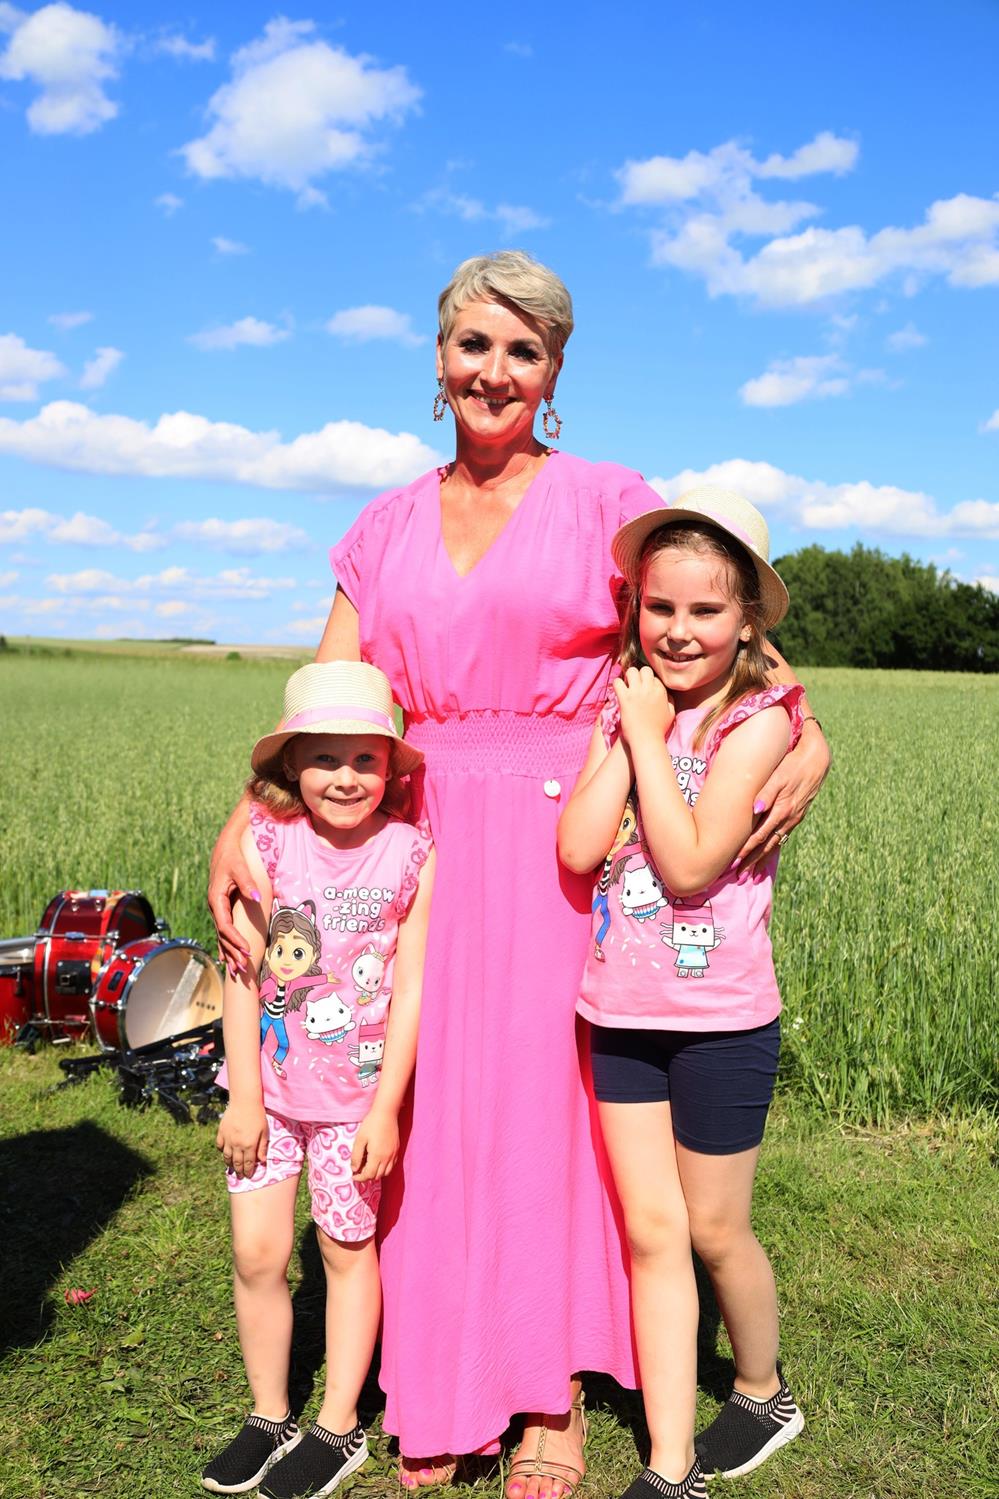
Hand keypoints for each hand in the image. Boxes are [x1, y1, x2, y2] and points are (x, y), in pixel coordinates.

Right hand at [208, 822, 257, 973]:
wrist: (225, 849)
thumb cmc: (233, 857)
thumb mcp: (240, 868)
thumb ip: (247, 883)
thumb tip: (256, 897)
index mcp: (216, 900)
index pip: (225, 926)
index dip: (235, 940)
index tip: (246, 951)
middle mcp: (215, 907)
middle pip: (222, 936)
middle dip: (232, 952)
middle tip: (243, 969)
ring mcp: (218, 909)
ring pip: (222, 936)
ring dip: (229, 952)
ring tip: (236, 970)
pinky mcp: (222, 908)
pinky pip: (223, 930)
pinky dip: (226, 944)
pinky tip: (226, 957)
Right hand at [216, 1103, 267, 1179]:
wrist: (244, 1101)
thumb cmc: (257, 1115)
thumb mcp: (264, 1131)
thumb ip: (262, 1147)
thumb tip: (262, 1161)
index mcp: (249, 1145)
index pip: (248, 1163)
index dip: (248, 1171)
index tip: (248, 1176)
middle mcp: (237, 1145)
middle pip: (236, 1163)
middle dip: (239, 1171)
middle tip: (240, 1176)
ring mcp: (227, 1139)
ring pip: (226, 1157)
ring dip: (229, 1164)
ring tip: (232, 1168)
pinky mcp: (221, 1132)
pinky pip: (219, 1146)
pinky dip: (221, 1151)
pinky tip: (224, 1153)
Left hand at [351, 1107, 399, 1181]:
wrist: (386, 1113)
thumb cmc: (371, 1124)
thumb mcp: (360, 1139)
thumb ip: (356, 1156)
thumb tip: (354, 1169)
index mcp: (377, 1156)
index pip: (368, 1175)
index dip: (360, 1178)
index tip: (353, 1175)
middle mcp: (387, 1158)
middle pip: (377, 1176)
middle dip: (367, 1176)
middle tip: (359, 1171)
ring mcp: (393, 1154)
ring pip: (386, 1173)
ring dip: (376, 1173)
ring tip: (368, 1167)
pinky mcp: (396, 1150)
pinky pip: (391, 1166)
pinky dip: (384, 1168)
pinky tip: (377, 1161)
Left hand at [613, 666, 672, 746]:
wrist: (646, 740)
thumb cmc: (659, 729)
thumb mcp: (671, 713)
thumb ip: (670, 701)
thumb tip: (666, 694)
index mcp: (661, 691)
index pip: (654, 677)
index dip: (649, 682)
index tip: (644, 689)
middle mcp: (650, 689)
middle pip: (644, 670)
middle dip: (639, 675)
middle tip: (634, 685)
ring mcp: (637, 693)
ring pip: (631, 671)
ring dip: (628, 677)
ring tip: (626, 686)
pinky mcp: (625, 699)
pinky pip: (618, 682)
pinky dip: (617, 684)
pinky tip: (618, 692)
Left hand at [738, 721, 830, 867]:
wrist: (817, 760)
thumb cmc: (793, 764)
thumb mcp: (779, 775)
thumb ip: (766, 792)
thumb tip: (755, 808)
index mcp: (782, 810)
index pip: (760, 835)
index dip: (747, 850)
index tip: (734, 862)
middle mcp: (788, 818)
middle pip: (767, 845)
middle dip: (753, 861)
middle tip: (740, 877)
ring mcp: (794, 819)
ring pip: (776, 844)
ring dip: (763, 860)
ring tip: (753, 875)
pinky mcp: (797, 816)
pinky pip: (783, 837)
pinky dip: (774, 849)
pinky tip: (769, 855)